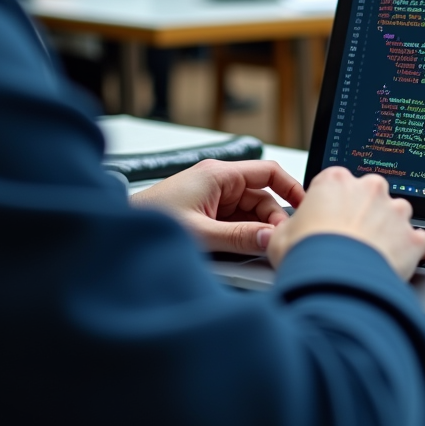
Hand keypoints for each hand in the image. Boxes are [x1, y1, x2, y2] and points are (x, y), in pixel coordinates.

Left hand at [130, 159, 304, 253]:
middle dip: (271, 221)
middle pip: (262, 198)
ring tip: (259, 251)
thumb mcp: (200, 234)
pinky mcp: (205, 213)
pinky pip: (235, 222)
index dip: (291, 188)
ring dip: (256, 232)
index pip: (268, 173)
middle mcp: (217, 183)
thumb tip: (269, 240)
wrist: (119, 233)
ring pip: (249, 213)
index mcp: (218, 175)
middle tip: (276, 244)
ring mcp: (212, 199)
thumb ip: (238, 238)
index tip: (305, 206)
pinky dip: (242, 236)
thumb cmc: (149, 221)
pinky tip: (242, 252)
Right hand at [267, 168, 424, 279]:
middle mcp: (370, 189)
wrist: (334, 281)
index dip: (335, 204)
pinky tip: (401, 265)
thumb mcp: (279, 236)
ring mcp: (395, 212)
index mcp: (336, 181)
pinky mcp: (413, 238)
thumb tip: (282, 233)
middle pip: (372, 196)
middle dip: (366, 215)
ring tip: (374, 256)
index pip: (339, 184)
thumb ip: (289, 227)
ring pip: (398, 216)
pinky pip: (420, 242)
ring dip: (390, 232)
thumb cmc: (306, 255)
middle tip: (352, 241)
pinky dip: (414, 253)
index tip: (332, 220)